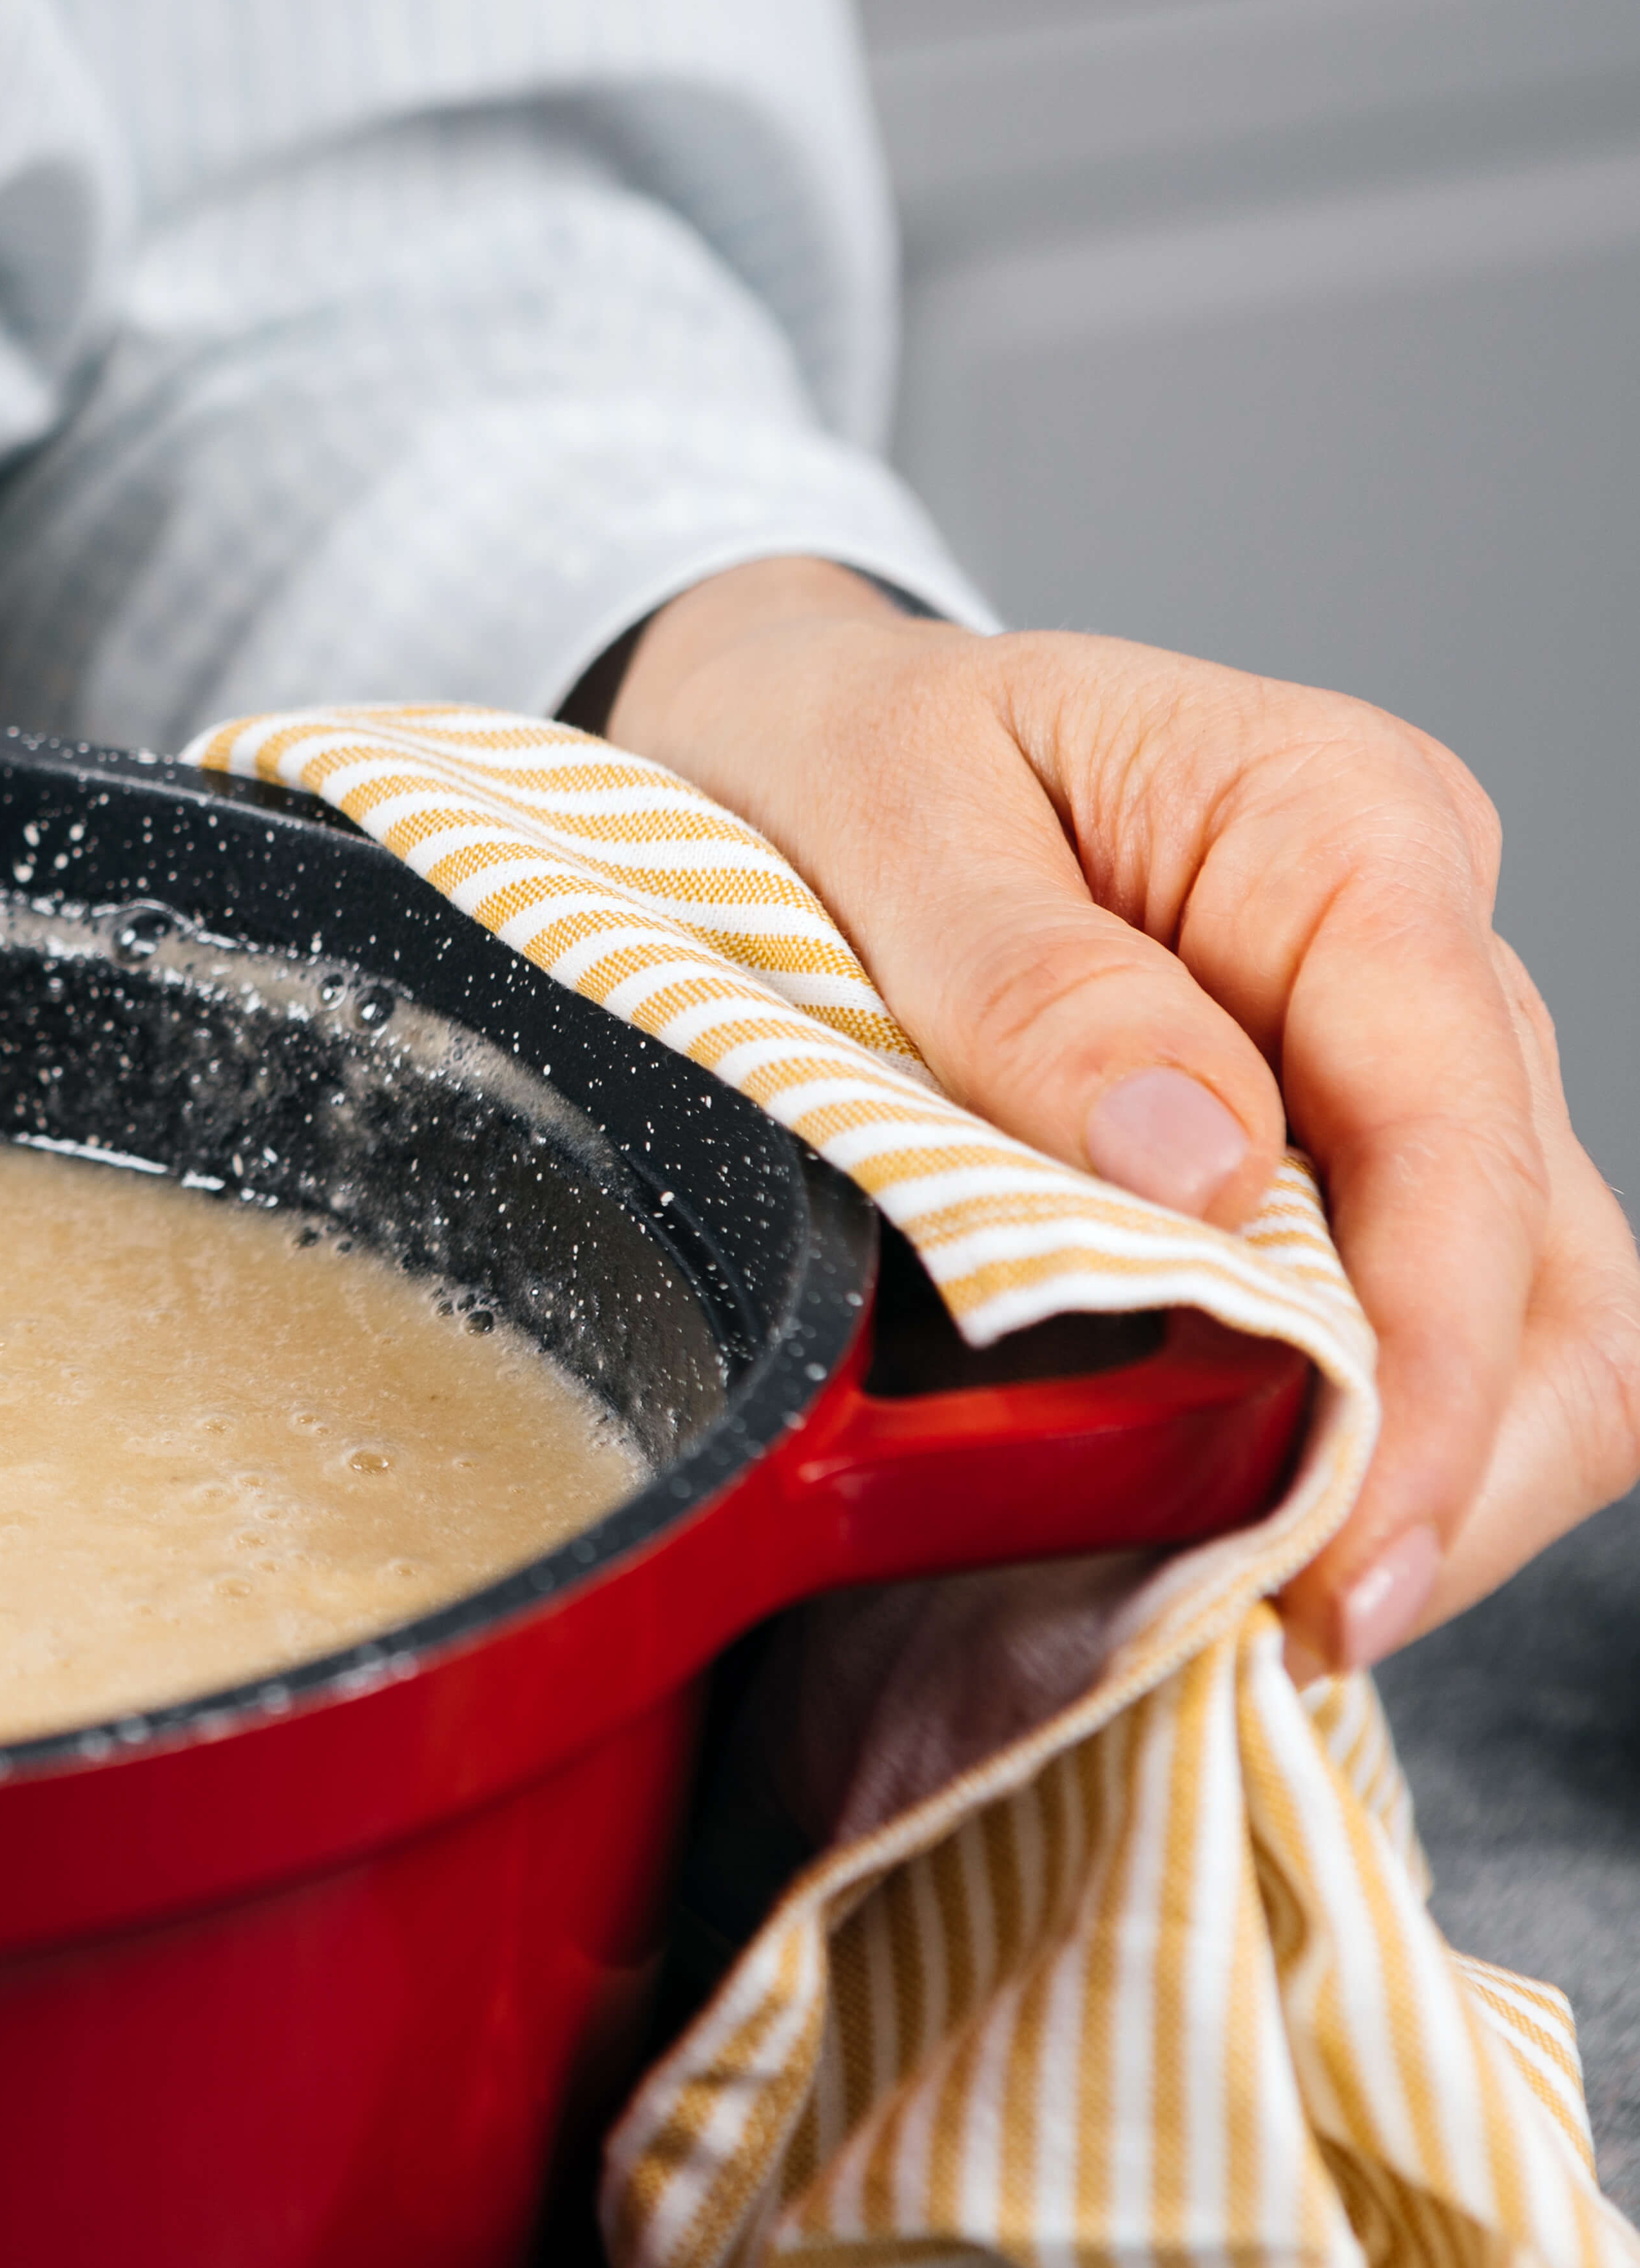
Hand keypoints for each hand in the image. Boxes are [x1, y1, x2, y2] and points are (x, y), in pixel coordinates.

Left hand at [603, 558, 1639, 1673]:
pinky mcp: (1338, 1153)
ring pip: (1531, 1320)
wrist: (797, 723)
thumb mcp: (886, 816)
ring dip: (1427, 1476)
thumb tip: (1202, 1169)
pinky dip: (1355, 1435)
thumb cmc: (841, 746)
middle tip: (1296, 1622)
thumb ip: (1037, 988)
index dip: (1430, 1368)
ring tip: (1270, 1603)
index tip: (1347, 1545)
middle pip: (1550, 1265)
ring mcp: (1400, 1063)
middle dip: (1456, 1463)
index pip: (1460, 1137)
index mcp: (1347, 829)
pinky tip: (1241, 1519)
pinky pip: (1414, 1320)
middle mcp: (1421, 949)